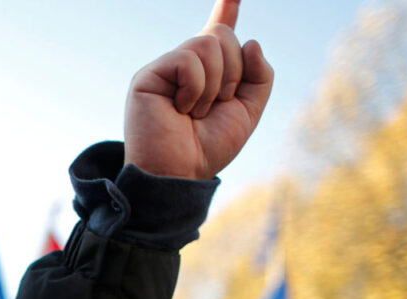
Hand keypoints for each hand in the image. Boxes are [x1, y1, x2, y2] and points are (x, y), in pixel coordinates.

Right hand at [124, 0, 273, 179]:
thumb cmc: (207, 149)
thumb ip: (258, 76)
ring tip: (195, 111)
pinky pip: (188, 60)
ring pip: (207, 44)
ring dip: (215, 83)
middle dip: (232, 72)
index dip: (227, 9)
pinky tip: (181, 109)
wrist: (178, 173)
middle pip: (222, 35)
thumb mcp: (247, 112)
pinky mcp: (148, 75)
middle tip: (214, 106)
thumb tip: (249, 41)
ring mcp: (165, 69)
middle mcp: (184, 66)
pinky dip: (195, 87)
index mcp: (207, 72)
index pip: (218, 30)